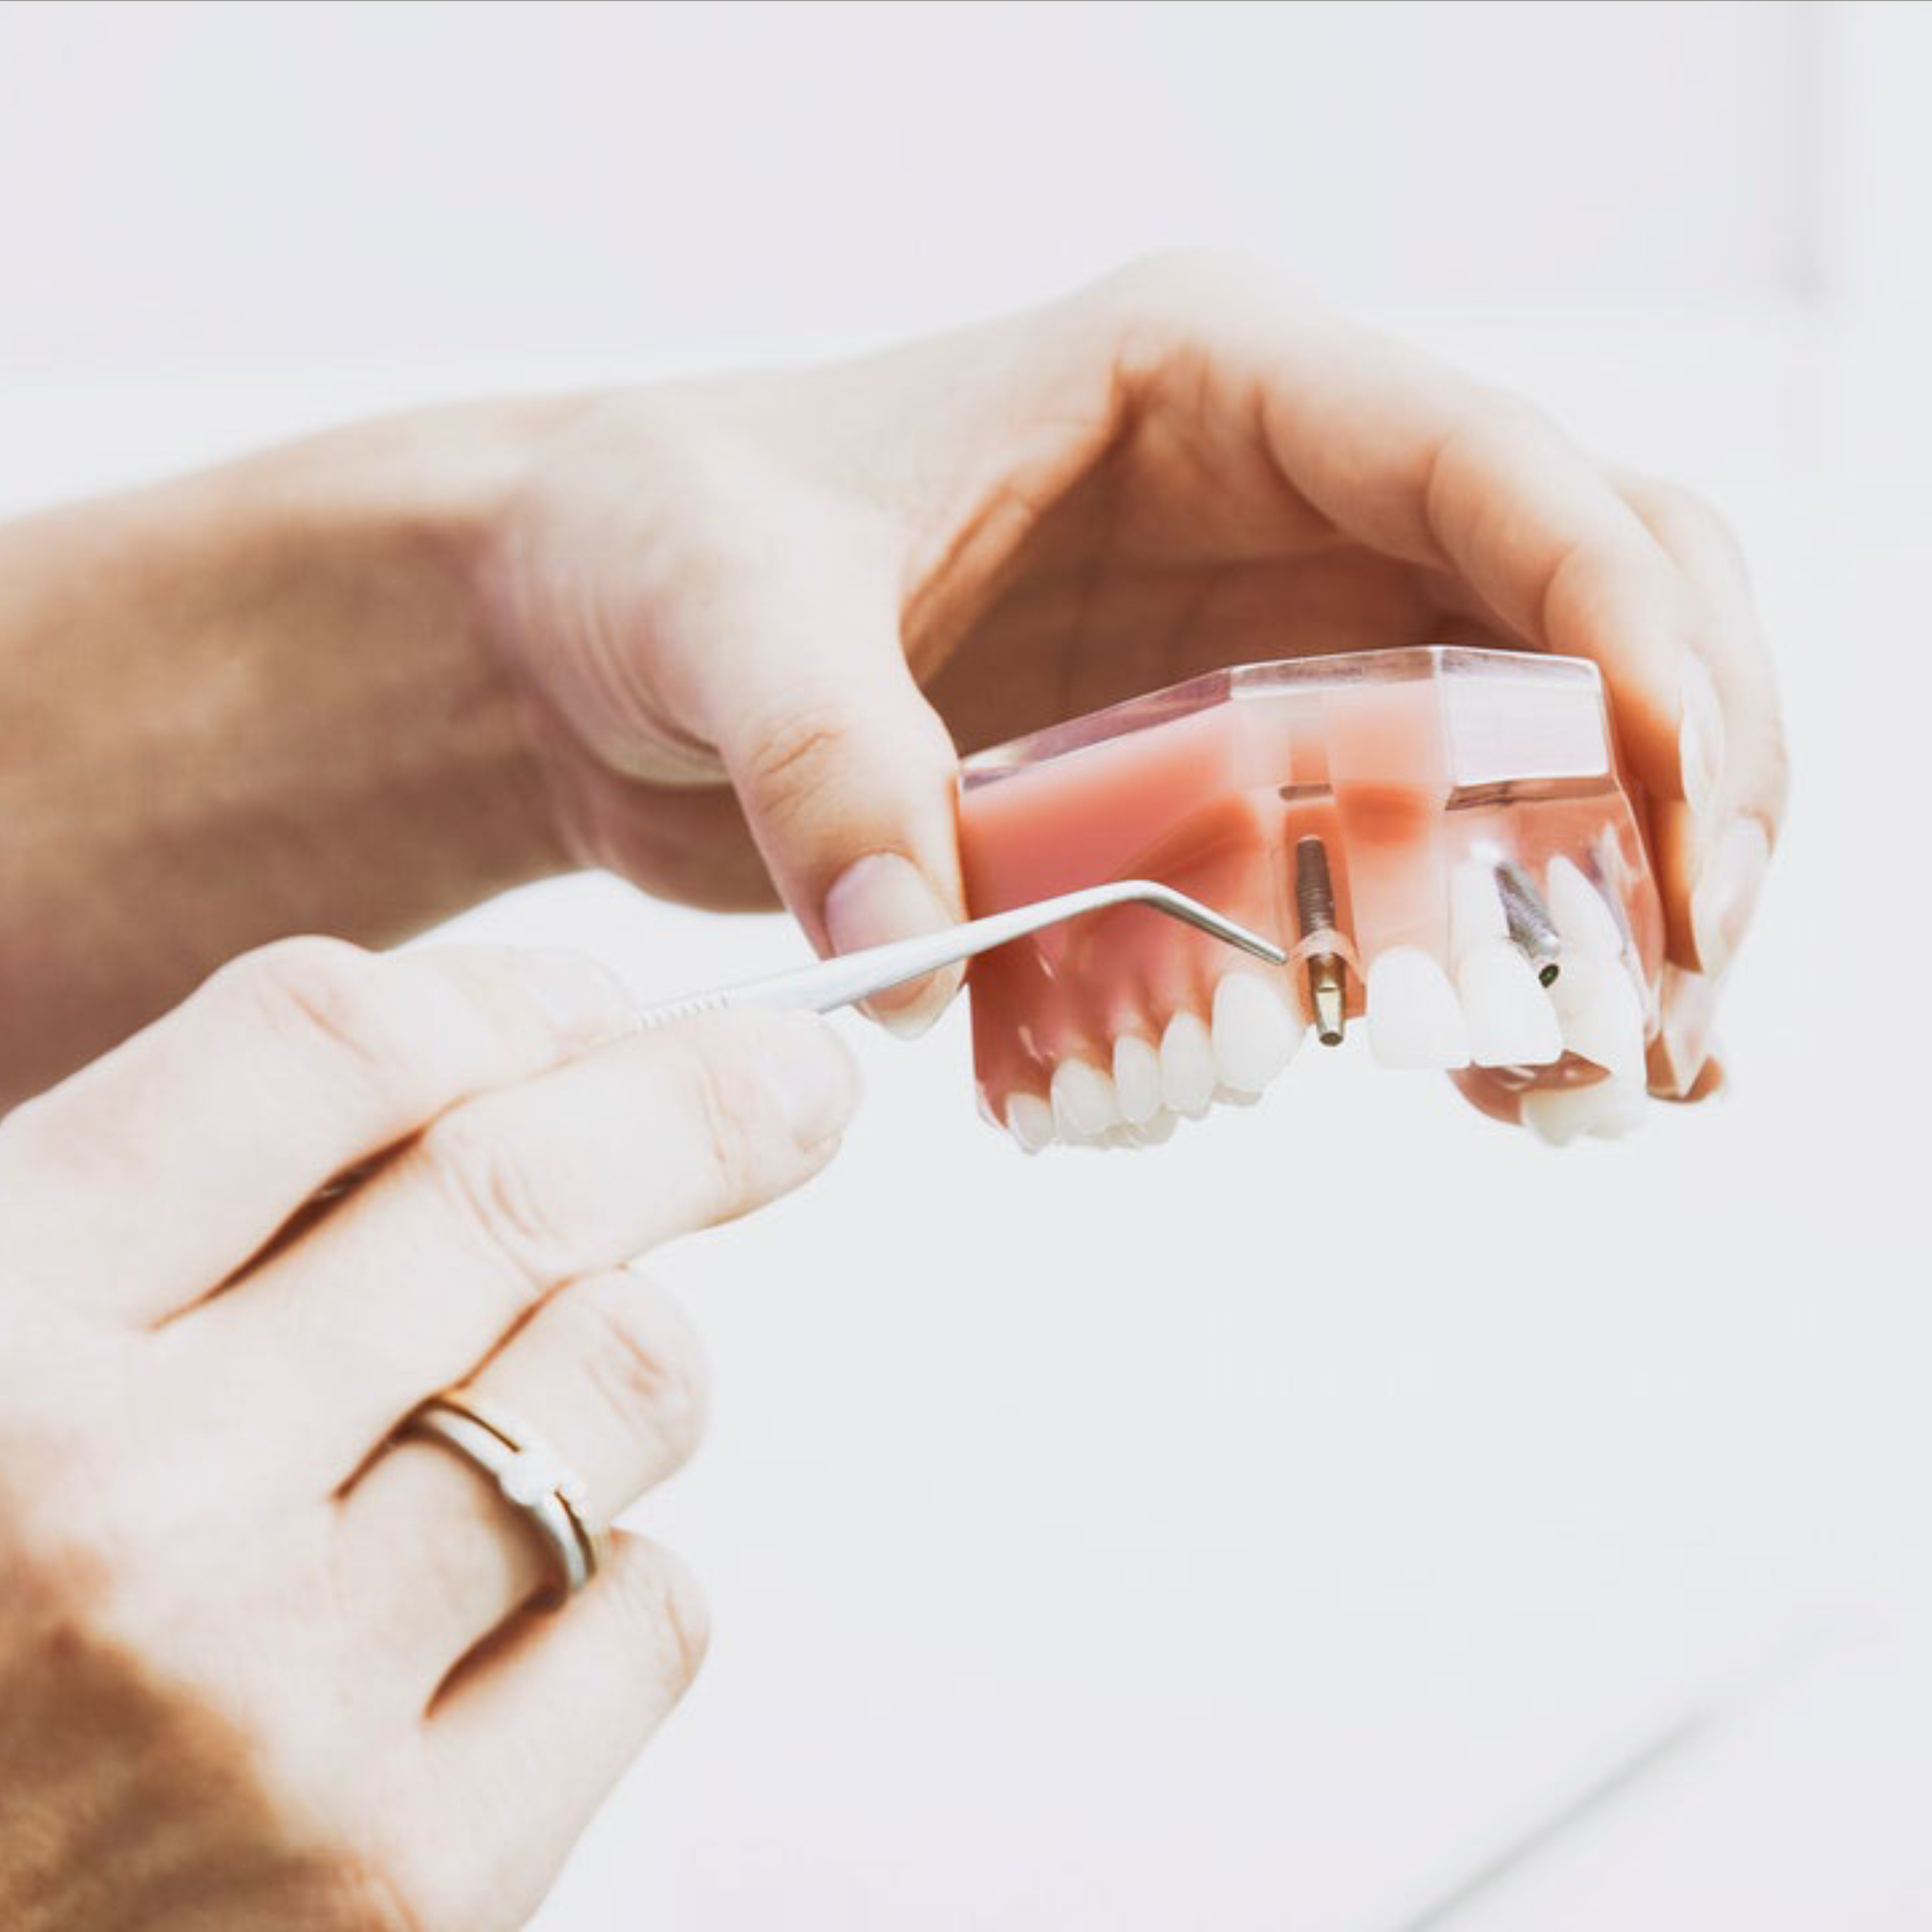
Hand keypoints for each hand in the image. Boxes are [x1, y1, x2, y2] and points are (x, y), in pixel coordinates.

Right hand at [0, 939, 856, 1929]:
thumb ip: (166, 1217)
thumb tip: (483, 1050)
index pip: (327, 1049)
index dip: (501, 999)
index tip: (589, 1005)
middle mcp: (139, 1520)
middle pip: (524, 1193)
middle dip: (701, 1098)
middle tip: (792, 1072)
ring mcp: (287, 1719)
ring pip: (627, 1380)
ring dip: (625, 1348)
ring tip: (537, 1388)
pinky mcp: (414, 1894)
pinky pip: (651, 1612)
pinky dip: (617, 1568)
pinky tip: (505, 1600)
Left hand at [487, 253, 1783, 1089]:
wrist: (582, 634)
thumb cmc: (650, 542)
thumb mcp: (721, 609)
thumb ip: (824, 761)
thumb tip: (916, 953)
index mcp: (1217, 388)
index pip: (1503, 481)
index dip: (1634, 640)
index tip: (1684, 828)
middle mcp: (1284, 510)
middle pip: (1588, 614)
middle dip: (1674, 795)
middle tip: (1673, 997)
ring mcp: (1266, 653)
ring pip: (1532, 754)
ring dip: (1604, 911)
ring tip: (1620, 1080)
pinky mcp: (1219, 784)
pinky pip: (1404, 866)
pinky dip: (1477, 967)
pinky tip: (1513, 1087)